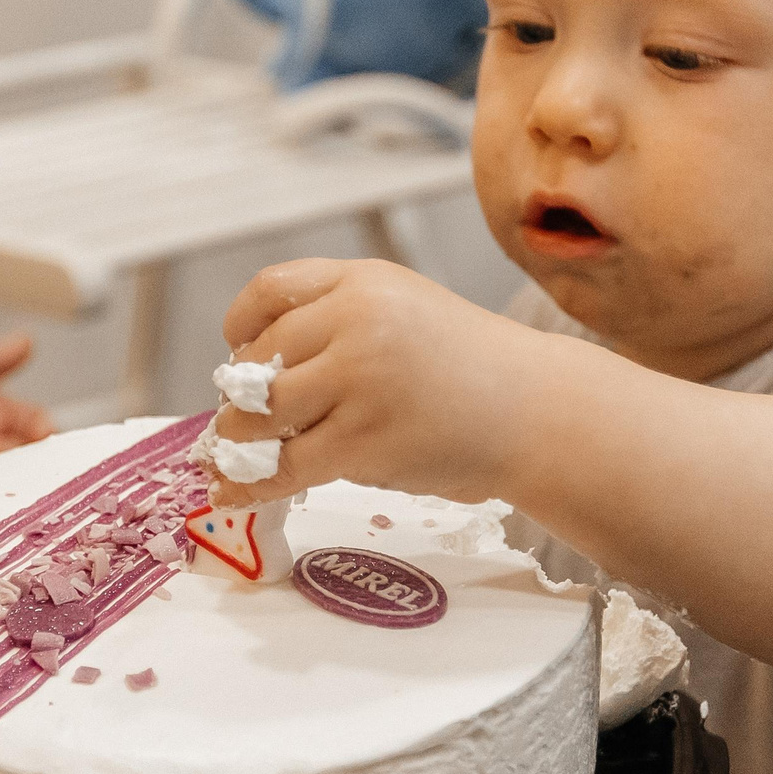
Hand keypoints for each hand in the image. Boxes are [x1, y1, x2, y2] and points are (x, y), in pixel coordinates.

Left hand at [209, 259, 530, 507]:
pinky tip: (235, 492)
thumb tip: (254, 371)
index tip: (236, 351)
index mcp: (364, 281)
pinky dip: (253, 484)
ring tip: (248, 453)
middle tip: (246, 420)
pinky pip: (285, 466)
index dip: (241, 326)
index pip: (270, 291)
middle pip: (257, 359)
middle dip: (242, 396)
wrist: (537, 410)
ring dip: (241, 441)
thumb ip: (339, 321)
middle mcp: (357, 321)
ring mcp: (360, 379)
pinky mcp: (365, 439)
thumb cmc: (474, 367)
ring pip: (261, 416)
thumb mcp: (406, 309)